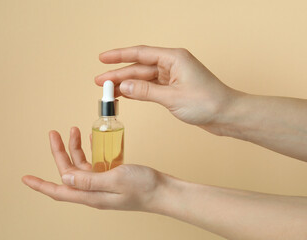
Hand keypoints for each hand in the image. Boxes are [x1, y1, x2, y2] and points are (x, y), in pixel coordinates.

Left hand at [22, 127, 164, 210]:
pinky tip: (92, 138)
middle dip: (59, 152)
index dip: (41, 185)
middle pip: (69, 172)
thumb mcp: (115, 180)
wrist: (163, 191)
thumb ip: (89, 179)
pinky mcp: (111, 177)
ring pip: (82, 165)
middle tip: (54, 133)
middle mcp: (94, 190)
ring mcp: (103, 183)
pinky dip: (91, 150)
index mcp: (91, 195)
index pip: (59, 190)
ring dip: (76, 148)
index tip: (25, 178)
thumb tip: (65, 177)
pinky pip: (96, 163)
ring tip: (75, 130)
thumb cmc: (143, 187)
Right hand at [95, 45, 239, 129]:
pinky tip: (126, 95)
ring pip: (143, 79)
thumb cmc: (208, 102)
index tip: (103, 58)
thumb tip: (125, 87)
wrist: (227, 115)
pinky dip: (138, 92)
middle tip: (100, 81)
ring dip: (127, 85)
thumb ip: (147, 92)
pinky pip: (150, 88)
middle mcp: (172, 65)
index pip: (140, 53)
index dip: (119, 55)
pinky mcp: (174, 89)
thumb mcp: (173, 98)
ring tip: (109, 91)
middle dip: (119, 74)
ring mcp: (173, 77)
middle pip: (139, 67)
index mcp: (174, 58)